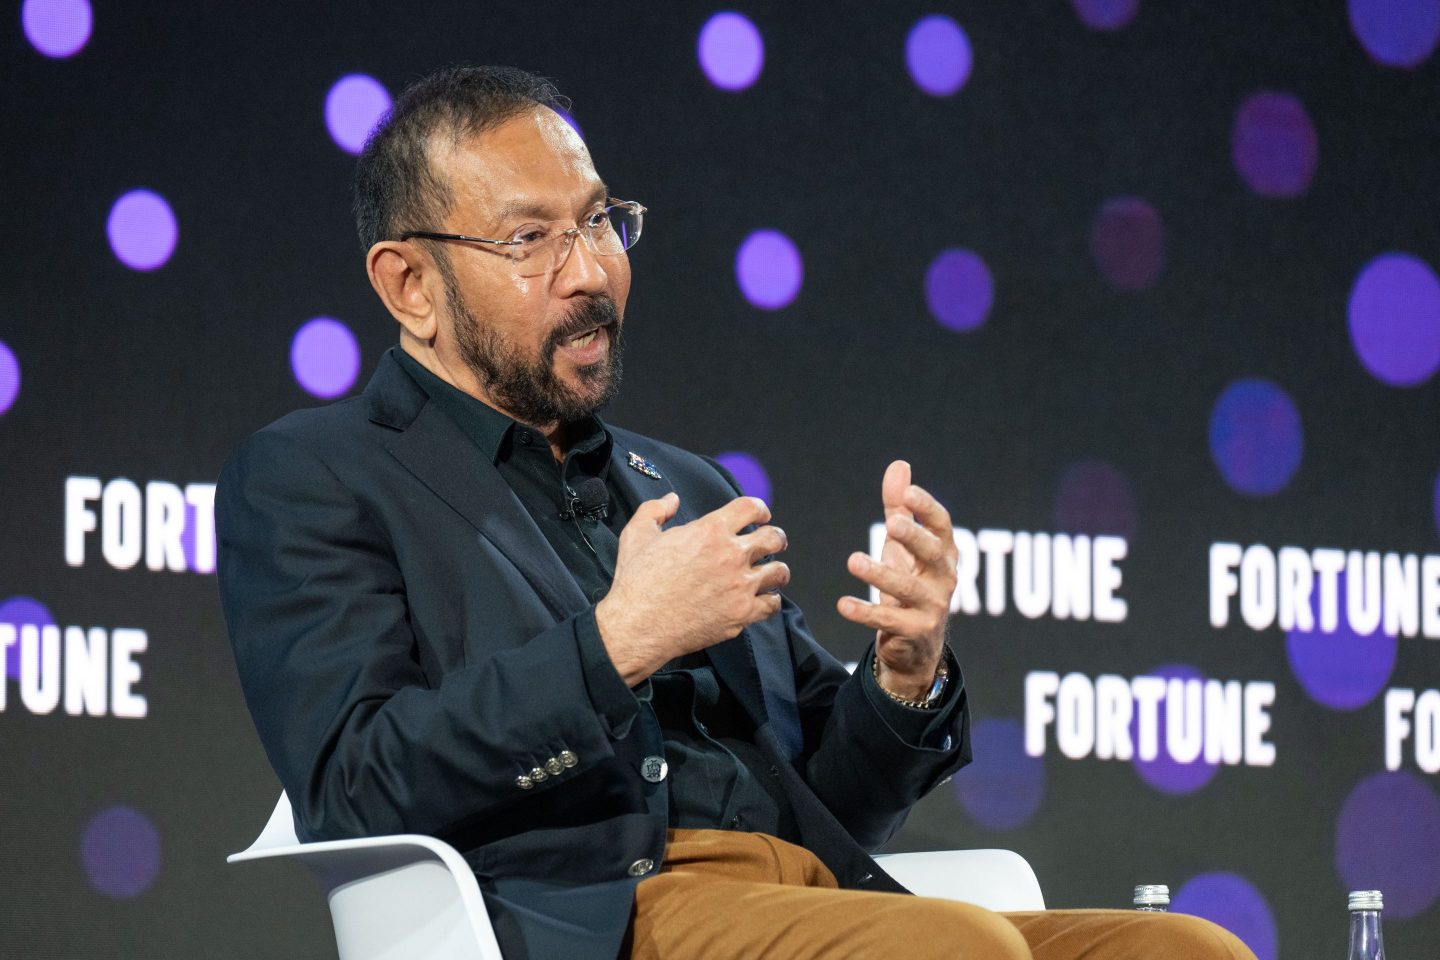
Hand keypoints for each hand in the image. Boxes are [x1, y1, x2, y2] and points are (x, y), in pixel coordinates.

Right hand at [595, 493, 789, 684]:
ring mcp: (740, 586)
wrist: (638, 625)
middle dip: (775, 538)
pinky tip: (763, 599)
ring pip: (779, 572)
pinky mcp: (741, 613)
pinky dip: (770, 600)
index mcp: (710, 530)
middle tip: (773, 543)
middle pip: (773, 538)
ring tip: (772, 572)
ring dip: (777, 570)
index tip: (762, 516)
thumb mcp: (637, 534)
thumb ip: (656, 509)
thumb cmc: (636, 581)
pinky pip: (772, 604)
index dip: (761, 509)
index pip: (751, 508)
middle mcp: (731, 555)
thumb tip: (672, 499)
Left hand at [837, 461, 957, 699]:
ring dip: (881, 574)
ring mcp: (933, 607)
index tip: (908, 494)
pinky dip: (866, 612)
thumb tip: (899, 466)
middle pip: (934, 554)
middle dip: (914, 538)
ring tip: (853, 561)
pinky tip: (843, 604)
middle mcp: (944, 578)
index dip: (927, 509)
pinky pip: (889, 621)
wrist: (916, 644)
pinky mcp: (915, 632)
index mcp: (944, 553)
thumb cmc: (910, 582)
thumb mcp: (903, 545)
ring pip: (909, 589)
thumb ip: (899, 508)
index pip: (942, 526)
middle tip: (892, 524)